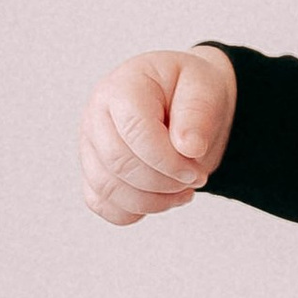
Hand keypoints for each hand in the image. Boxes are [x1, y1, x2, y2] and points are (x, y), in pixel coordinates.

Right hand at [79, 45, 237, 223]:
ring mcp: (90, 144)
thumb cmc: (192, 88)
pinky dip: (134, 210)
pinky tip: (164, 198)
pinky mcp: (94, 169)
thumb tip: (189, 148)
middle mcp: (96, 115)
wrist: (186, 97)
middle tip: (196, 179)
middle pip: (118, 164)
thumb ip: (198, 113)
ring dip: (152, 201)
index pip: (135, 132)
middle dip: (164, 182)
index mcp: (123, 87)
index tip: (197, 173)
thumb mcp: (207, 87)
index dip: (168, 161)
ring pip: (106, 189)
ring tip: (184, 190)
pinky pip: (101, 203)